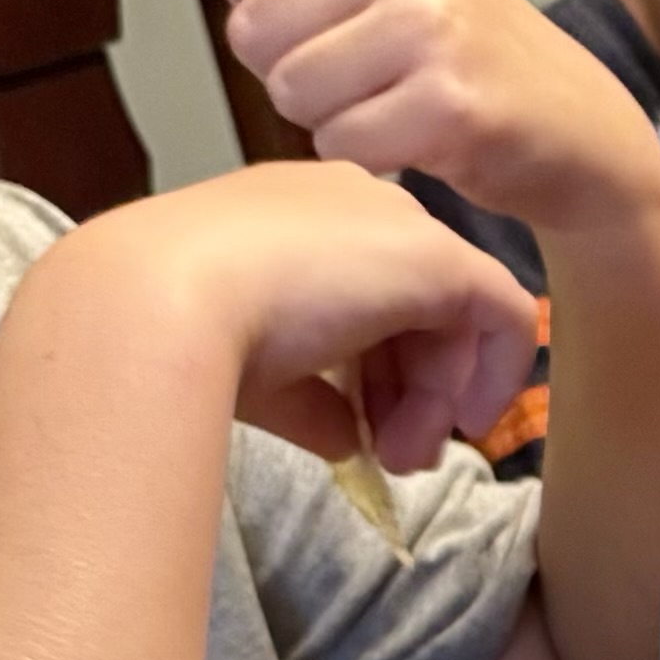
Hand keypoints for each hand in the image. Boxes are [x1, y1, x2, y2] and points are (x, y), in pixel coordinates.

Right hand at [108, 158, 540, 477]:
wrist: (157, 303)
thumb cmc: (183, 333)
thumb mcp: (250, 369)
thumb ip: (311, 398)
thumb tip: (348, 439)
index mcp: (292, 215)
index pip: (361, 290)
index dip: (374, 368)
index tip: (362, 429)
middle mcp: (349, 202)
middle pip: (411, 303)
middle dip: (412, 390)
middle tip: (397, 457)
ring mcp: (395, 221)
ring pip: (451, 315)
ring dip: (436, 397)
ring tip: (405, 456)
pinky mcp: (438, 255)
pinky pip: (503, 311)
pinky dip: (497, 373)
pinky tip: (468, 423)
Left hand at [212, 0, 659, 238]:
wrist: (573, 122)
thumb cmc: (475, 35)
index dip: (273, 11)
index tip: (340, 18)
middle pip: (254, 36)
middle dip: (298, 73)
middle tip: (370, 71)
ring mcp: (429, 26)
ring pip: (293, 93)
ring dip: (334, 117)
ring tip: (395, 100)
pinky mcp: (449, 103)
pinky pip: (344, 143)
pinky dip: (374, 156)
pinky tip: (419, 135)